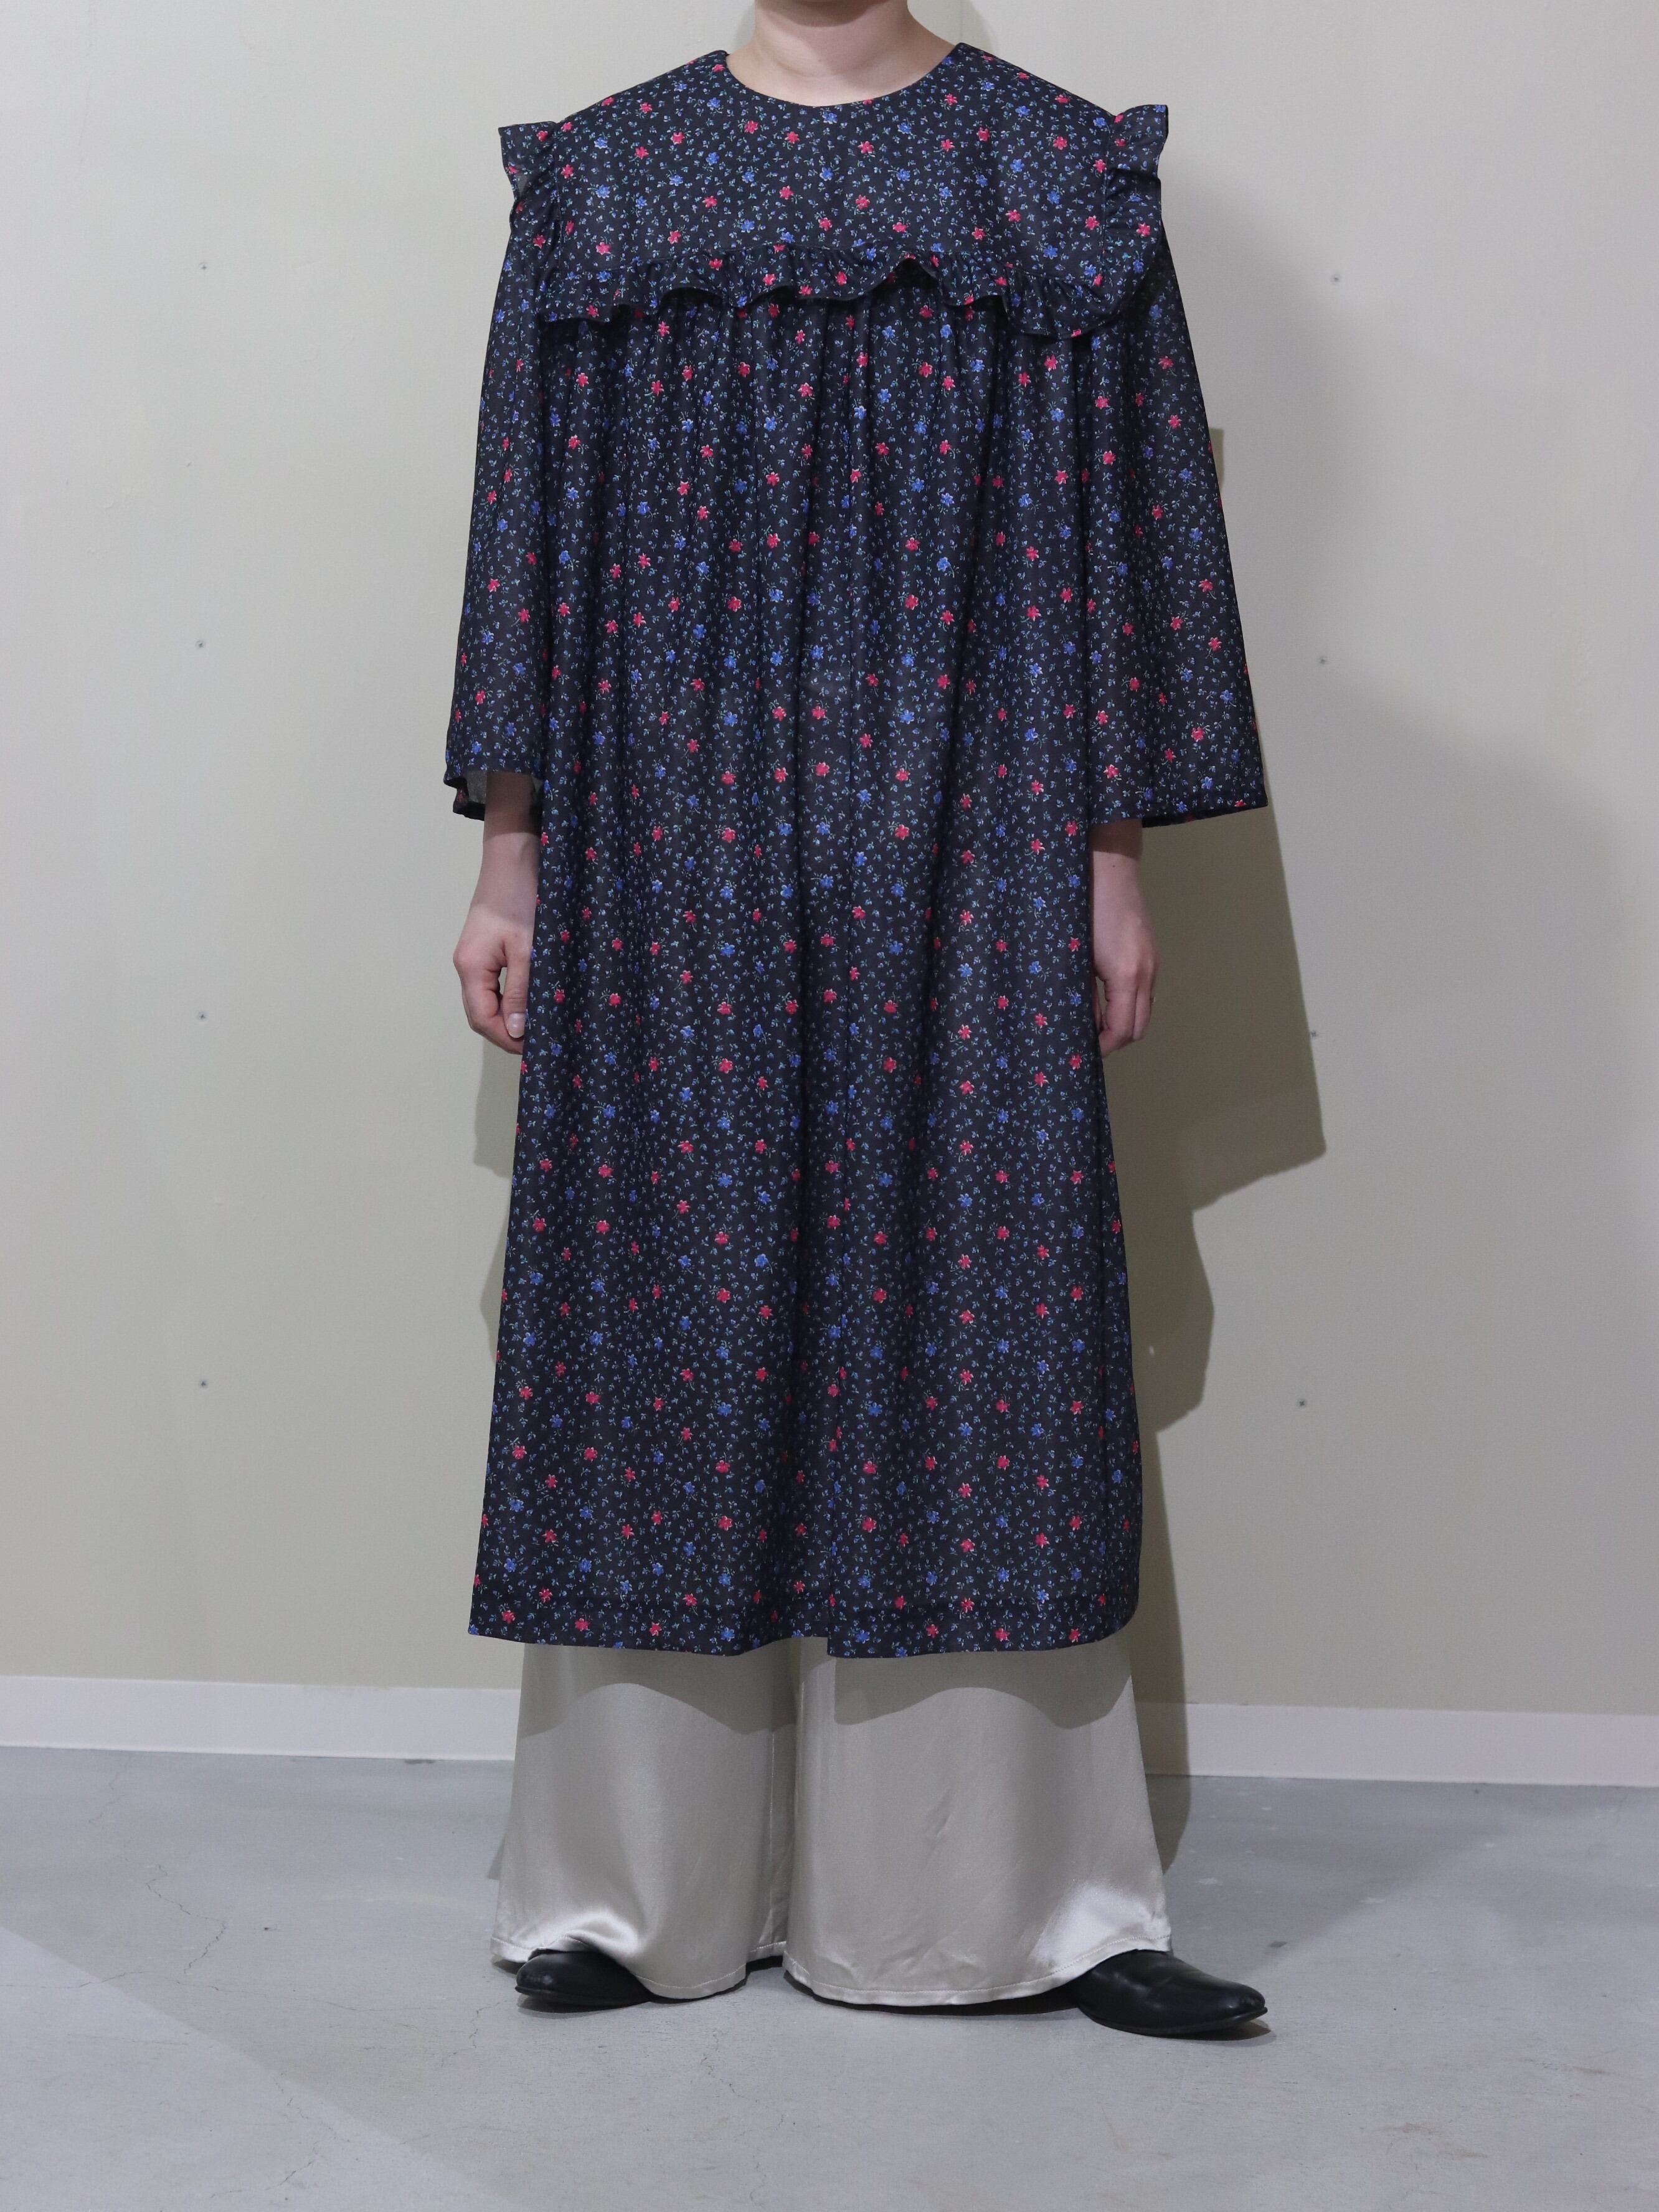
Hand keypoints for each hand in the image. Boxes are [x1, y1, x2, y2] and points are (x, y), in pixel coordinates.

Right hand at [453, 772, 539, 1054]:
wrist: (515, 852)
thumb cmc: (522, 896)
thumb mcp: (527, 948)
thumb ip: (522, 991)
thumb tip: (517, 1031)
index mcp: (471, 966)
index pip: (482, 1019)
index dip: (506, 1039)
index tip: (535, 1048)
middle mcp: (468, 964)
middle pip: (483, 1012)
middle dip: (510, 1030)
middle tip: (544, 1039)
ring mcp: (476, 955)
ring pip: (491, 999)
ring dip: (514, 1014)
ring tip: (544, 1022)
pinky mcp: (489, 946)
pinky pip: (498, 982)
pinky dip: (516, 996)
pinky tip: (536, 998)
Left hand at [1088, 820, 1156, 1054]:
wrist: (1107, 861)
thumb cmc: (1081, 903)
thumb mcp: (1073, 954)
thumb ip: (1077, 991)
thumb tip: (1075, 1022)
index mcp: (1127, 974)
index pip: (1122, 1031)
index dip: (1101, 1048)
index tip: (1079, 1053)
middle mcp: (1147, 971)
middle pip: (1138, 1027)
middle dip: (1113, 1041)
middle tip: (1084, 1044)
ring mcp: (1152, 961)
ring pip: (1143, 1010)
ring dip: (1121, 1023)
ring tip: (1091, 1024)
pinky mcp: (1149, 951)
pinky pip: (1143, 991)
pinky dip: (1127, 1004)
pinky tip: (1103, 1000)